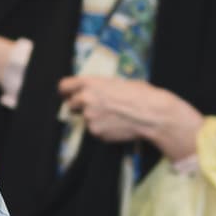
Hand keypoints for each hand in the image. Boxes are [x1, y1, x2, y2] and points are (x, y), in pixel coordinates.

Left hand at [57, 72, 202, 161]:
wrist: (152, 114)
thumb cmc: (140, 94)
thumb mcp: (117, 82)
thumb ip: (99, 87)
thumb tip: (91, 90)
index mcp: (89, 83)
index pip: (64, 86)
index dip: (67, 91)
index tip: (68, 94)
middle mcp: (85, 99)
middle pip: (71, 105)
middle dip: (80, 106)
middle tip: (97, 107)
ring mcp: (89, 118)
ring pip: (85, 119)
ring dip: (95, 118)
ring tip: (115, 116)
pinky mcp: (96, 132)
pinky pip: (96, 130)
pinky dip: (103, 129)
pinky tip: (118, 124)